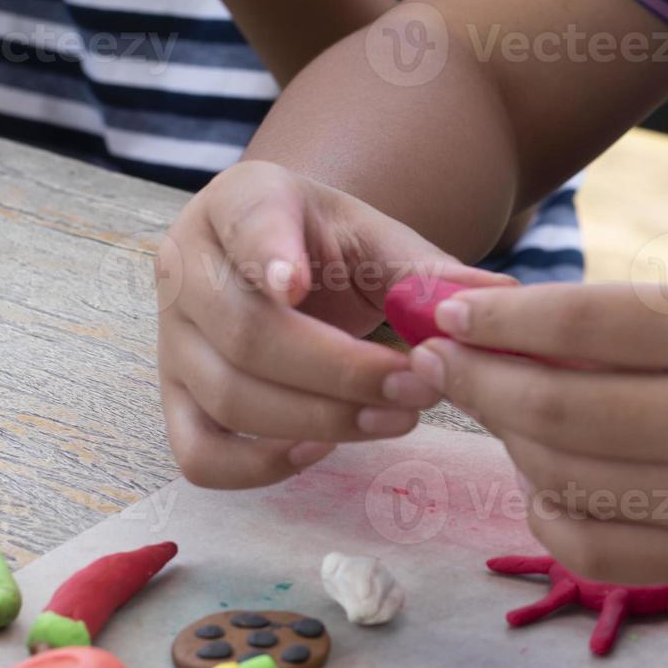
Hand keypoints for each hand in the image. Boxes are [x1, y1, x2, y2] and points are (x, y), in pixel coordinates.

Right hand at [156, 161, 512, 488]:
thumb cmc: (333, 251)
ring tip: (396, 417)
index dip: (266, 253)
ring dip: (322, 420)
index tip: (296, 282)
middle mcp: (186, 267)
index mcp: (240, 202)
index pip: (244, 223)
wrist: (288, 270)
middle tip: (419, 386)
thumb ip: (428, 272)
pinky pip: (201, 454)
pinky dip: (260, 466)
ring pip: (229, 398)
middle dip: (342, 372)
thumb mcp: (378, 242)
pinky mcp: (176, 401)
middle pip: (247, 333)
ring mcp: (171, 340)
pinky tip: (322, 449)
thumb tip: (496, 299)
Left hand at [406, 283, 667, 585]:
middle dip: (476, 381)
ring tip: (495, 412)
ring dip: (508, 444)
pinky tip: (546, 482)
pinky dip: (552, 514)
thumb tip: (530, 330)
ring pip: (567, 480)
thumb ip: (652, 328)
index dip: (498, 317)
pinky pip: (602, 550)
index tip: (446, 309)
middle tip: (435, 362)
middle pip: (556, 407)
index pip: (584, 321)